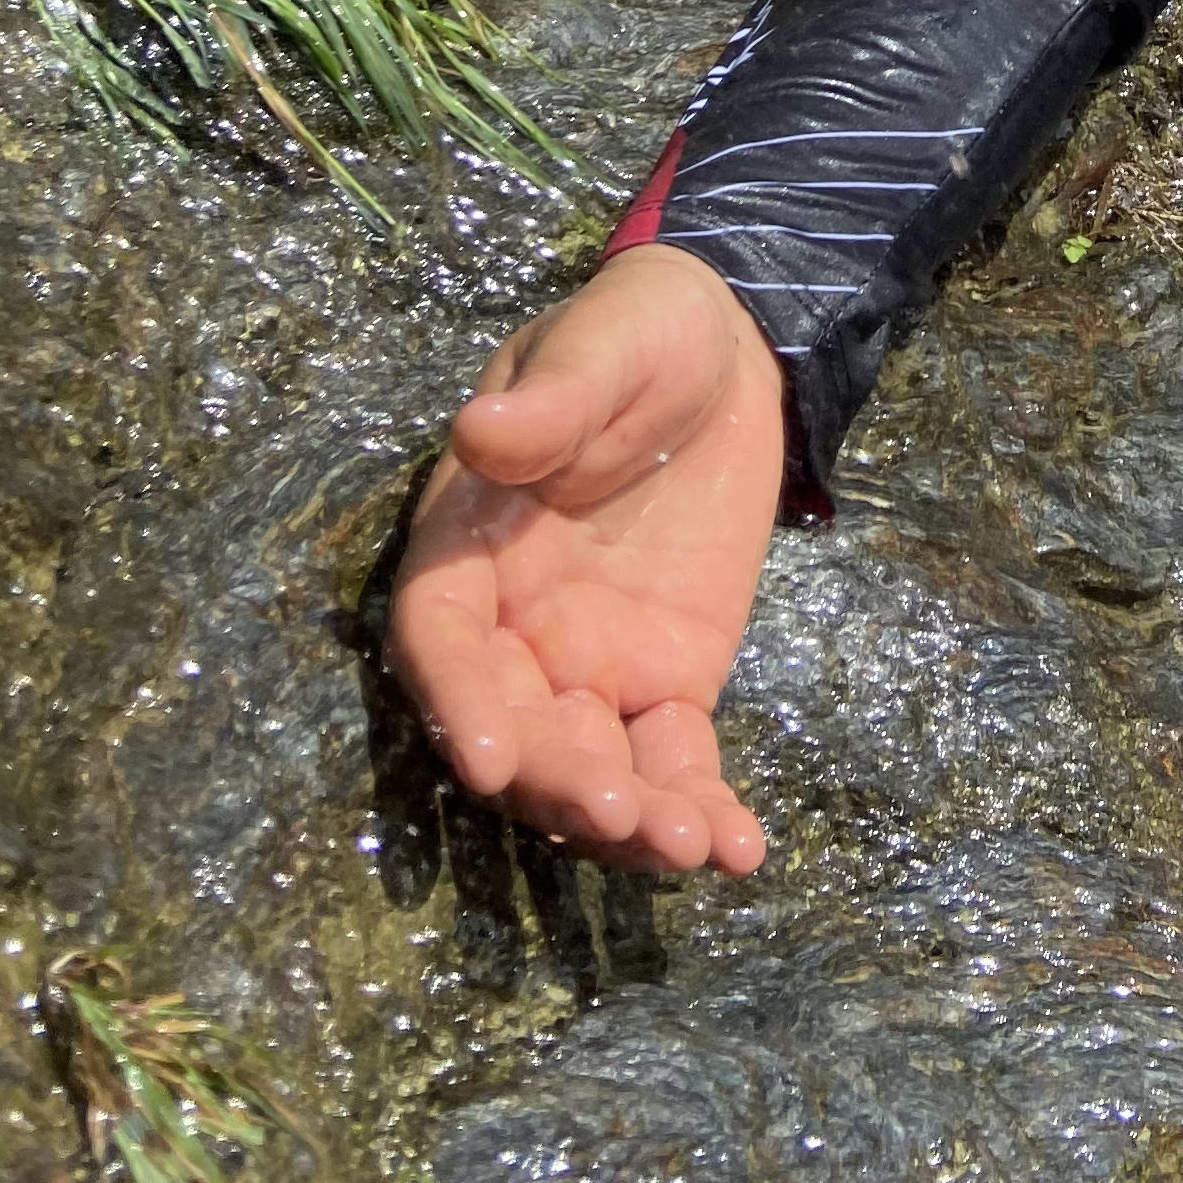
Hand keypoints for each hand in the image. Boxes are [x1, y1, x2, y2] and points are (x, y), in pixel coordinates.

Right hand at [388, 244, 784, 874]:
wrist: (730, 349)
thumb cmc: (640, 331)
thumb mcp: (602, 344)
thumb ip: (550, 403)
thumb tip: (480, 427)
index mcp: (467, 543)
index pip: (442, 638)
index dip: (457, 700)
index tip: (490, 760)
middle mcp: (513, 624)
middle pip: (512, 726)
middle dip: (555, 780)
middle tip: (616, 809)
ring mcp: (588, 665)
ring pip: (589, 766)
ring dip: (628, 821)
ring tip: (688, 846)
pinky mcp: (665, 684)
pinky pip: (673, 763)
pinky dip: (700, 812)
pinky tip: (740, 851)